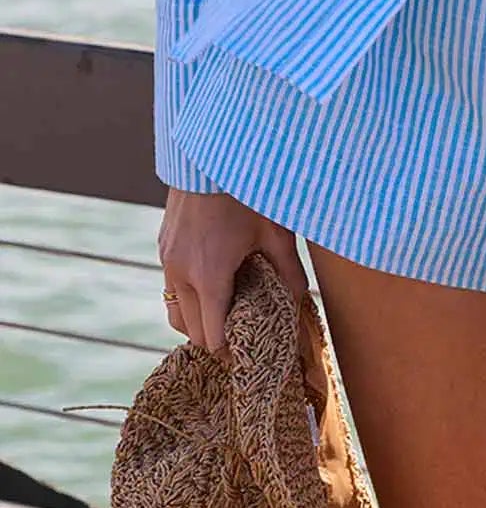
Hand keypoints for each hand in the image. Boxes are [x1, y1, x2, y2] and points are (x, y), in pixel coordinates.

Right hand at [158, 188, 311, 357]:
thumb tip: (300, 303)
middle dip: (215, 339)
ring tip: (226, 310)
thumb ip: (289, 272)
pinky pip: (171, 285)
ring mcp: (167, 259)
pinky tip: (213, 280)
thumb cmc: (247, 190)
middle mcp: (181, 273)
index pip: (212, 337)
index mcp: (209, 277)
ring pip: (176, 311)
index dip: (230, 351)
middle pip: (192, 331)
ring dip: (197, 320)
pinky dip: (188, 296)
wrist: (211, 152)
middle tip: (242, 334)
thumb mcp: (276, 231)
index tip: (248, 354)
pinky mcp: (163, 244)